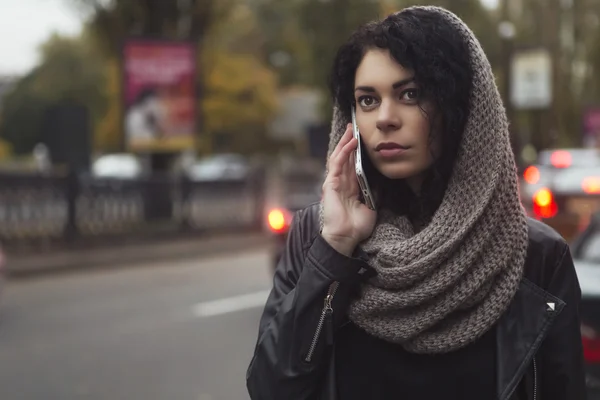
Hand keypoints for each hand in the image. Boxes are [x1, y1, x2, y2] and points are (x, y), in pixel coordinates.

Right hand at [321, 124, 376, 256]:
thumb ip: (372, 195)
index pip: (352, 165)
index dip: (356, 152)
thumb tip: (379, 185)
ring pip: (340, 157)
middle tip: (354, 128)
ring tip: (351, 129)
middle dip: (349, 142)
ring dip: (345, 142)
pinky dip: (344, 152)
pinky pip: (337, 163)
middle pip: (345, 158)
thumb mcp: (370, 208)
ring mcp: (334, 182)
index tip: (362, 141)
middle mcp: (341, 183)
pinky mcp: (330, 184)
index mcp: (349, 189)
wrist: (345, 237)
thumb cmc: (355, 227)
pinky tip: (351, 142)